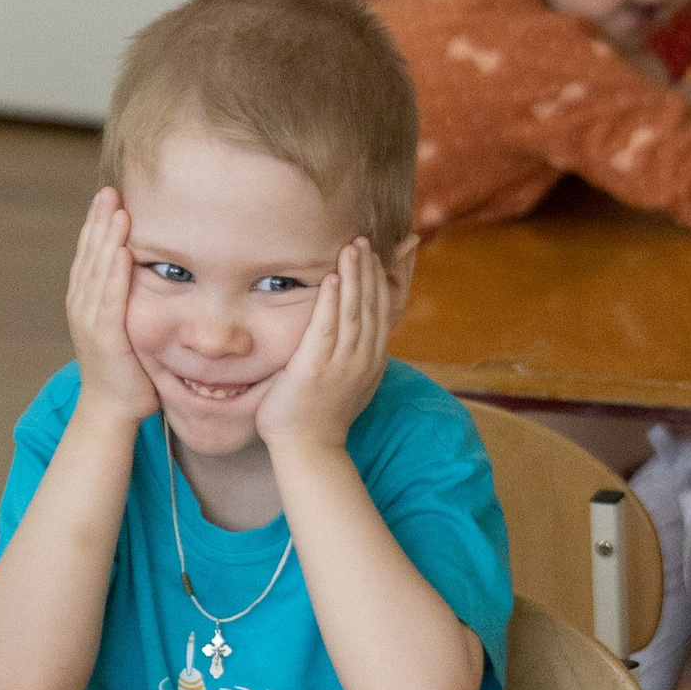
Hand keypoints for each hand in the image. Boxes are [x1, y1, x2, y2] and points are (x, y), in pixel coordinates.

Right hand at [65, 189, 159, 423]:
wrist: (112, 408)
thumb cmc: (125, 365)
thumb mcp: (124, 321)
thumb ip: (127, 294)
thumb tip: (147, 264)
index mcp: (86, 299)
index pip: (89, 253)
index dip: (97, 223)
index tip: (109, 195)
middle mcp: (82, 305)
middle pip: (89, 254)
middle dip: (99, 221)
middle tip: (110, 190)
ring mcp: (90, 321)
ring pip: (96, 271)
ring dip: (106, 240)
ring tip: (116, 211)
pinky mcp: (105, 337)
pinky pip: (109, 300)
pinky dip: (114, 275)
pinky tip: (121, 252)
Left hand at [255, 242, 391, 459]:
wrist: (308, 450)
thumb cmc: (320, 415)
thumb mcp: (348, 381)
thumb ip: (352, 355)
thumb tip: (350, 333)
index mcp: (372, 361)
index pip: (382, 312)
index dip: (379, 281)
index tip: (376, 255)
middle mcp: (364, 359)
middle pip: (371, 306)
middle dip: (369, 270)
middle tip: (365, 239)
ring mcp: (343, 364)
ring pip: (354, 311)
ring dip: (354, 276)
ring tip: (352, 247)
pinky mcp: (317, 367)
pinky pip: (328, 327)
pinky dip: (333, 300)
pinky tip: (333, 277)